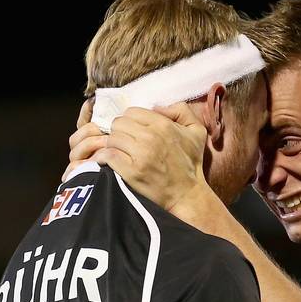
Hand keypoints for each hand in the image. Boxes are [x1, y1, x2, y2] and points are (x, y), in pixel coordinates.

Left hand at [63, 103, 211, 215]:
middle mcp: (151, 137)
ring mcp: (140, 155)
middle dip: (120, 132)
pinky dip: (104, 157)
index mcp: (164, 125)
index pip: (132, 112)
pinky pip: (108, 155)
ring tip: (120, 152)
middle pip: (118, 124)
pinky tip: (108, 161)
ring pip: (112, 139)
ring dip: (113, 145)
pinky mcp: (131, 171)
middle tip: (126, 142)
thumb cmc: (190, 163)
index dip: (131, 120)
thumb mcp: (197, 131)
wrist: (187, 194)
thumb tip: (156, 107)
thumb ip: (181, 110)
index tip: (133, 131)